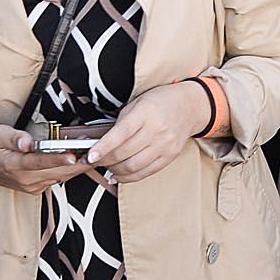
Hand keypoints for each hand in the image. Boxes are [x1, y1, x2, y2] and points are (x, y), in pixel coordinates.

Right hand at [0, 124, 96, 194]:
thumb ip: (13, 138)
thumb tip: (27, 142)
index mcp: (14, 165)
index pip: (39, 162)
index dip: (58, 159)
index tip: (73, 155)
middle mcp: (25, 179)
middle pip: (57, 171)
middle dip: (78, 161)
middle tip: (96, 149)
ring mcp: (32, 186)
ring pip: (61, 176)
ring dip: (78, 166)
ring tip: (94, 152)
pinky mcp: (36, 188)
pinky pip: (57, 179)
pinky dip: (70, 169)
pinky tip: (80, 159)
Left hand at [84, 80, 213, 184]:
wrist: (189, 106)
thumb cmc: (160, 102)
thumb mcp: (137, 103)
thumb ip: (121, 122)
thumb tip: (101, 143)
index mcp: (146, 113)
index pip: (121, 134)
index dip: (103, 147)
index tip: (90, 156)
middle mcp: (157, 130)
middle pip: (125, 153)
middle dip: (104, 160)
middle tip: (93, 161)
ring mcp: (165, 145)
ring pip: (134, 166)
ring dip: (115, 170)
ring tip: (106, 167)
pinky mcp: (170, 156)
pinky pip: (146, 172)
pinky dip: (129, 177)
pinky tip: (118, 175)